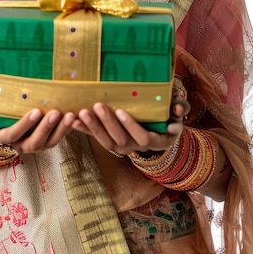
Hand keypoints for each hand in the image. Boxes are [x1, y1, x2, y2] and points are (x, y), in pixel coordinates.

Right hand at [0, 108, 75, 155]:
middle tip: (55, 112)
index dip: (23, 124)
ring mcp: (34, 144)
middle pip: (33, 141)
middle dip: (45, 127)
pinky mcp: (46, 142)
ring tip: (70, 115)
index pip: (12, 133)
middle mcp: (19, 144)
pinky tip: (75, 117)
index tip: (35, 111)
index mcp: (2, 136)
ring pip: (48, 143)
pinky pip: (57, 139)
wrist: (4, 119)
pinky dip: (66, 130)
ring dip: (60, 130)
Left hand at [71, 101, 188, 155]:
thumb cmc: (168, 120)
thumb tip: (179, 108)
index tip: (122, 111)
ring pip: (106, 141)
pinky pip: (96, 138)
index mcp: (155, 141)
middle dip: (108, 123)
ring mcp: (122, 147)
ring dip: (93, 127)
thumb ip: (180, 110)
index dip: (131, 126)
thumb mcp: (177, 116)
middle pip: (120, 140)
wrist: (157, 134)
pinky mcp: (110, 142)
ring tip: (82, 112)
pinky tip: (73, 121)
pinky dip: (84, 130)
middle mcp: (136, 148)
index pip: (142, 138)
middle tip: (98, 106)